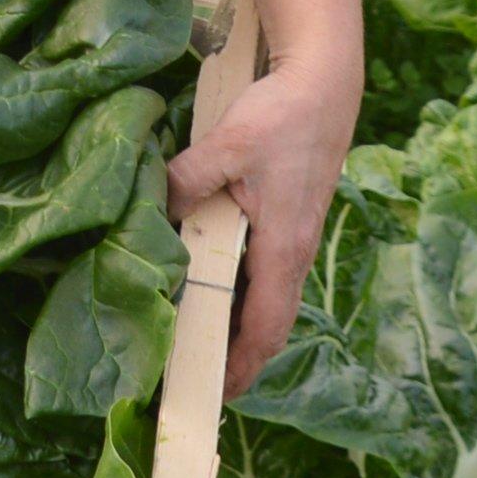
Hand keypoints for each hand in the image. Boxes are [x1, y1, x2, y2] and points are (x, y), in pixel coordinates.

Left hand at [168, 49, 357, 394]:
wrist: (324, 83)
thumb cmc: (283, 115)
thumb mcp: (229, 145)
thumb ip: (187, 180)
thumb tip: (152, 210)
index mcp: (284, 248)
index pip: (264, 327)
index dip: (240, 366)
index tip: (214, 394)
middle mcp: (295, 253)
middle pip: (269, 325)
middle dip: (239, 359)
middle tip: (197, 384)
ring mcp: (295, 239)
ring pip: (269, 301)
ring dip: (240, 328)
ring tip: (200, 349)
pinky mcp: (290, 222)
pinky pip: (267, 276)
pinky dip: (243, 296)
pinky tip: (213, 290)